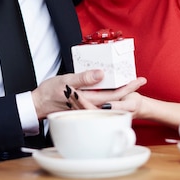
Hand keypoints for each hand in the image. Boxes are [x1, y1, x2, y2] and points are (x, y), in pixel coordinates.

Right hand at [31, 71, 145, 118]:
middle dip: (129, 89)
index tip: (139, 80)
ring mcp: (88, 105)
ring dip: (120, 90)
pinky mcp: (84, 103)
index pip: (114, 95)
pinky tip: (112, 85)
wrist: (38, 104)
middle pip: (115, 98)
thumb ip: (84, 78)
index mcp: (89, 99)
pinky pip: (101, 98)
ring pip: (109, 99)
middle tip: (140, 79)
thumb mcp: (65, 81)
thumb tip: (101, 74)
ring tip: (130, 81)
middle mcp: (91, 104)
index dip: (128, 87)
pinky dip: (109, 91)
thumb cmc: (49, 92)